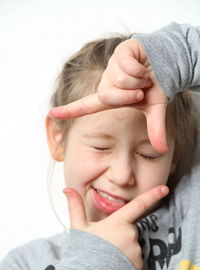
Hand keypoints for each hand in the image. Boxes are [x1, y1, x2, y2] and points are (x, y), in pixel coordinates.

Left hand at [49, 39, 167, 152]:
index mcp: (111, 98)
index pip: (86, 106)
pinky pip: (126, 66)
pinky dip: (141, 69)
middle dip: (130, 96)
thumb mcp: (155, 110)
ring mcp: (111, 68)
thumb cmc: (156, 87)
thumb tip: (163, 150)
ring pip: (119, 80)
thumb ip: (156, 129)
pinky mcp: (118, 53)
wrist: (167, 65)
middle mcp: (107, 83)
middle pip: (107, 96)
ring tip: (144, 76)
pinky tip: (144, 64)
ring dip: (138, 81)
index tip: (51, 113)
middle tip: (142, 90)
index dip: (69, 110)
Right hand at [63, 185, 168, 269]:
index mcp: (117, 222)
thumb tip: (67, 189)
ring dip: (124, 243)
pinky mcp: (139, 262)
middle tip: (106, 241)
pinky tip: (116, 261)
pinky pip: (136, 254)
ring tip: (110, 252)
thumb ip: (75, 206)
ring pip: (133, 240)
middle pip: (130, 226)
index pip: (138, 205)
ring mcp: (136, 249)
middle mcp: (130, 234)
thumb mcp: (78, 226)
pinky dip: (128, 256)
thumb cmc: (83, 250)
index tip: (164, 188)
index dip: (152, 195)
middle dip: (121, 230)